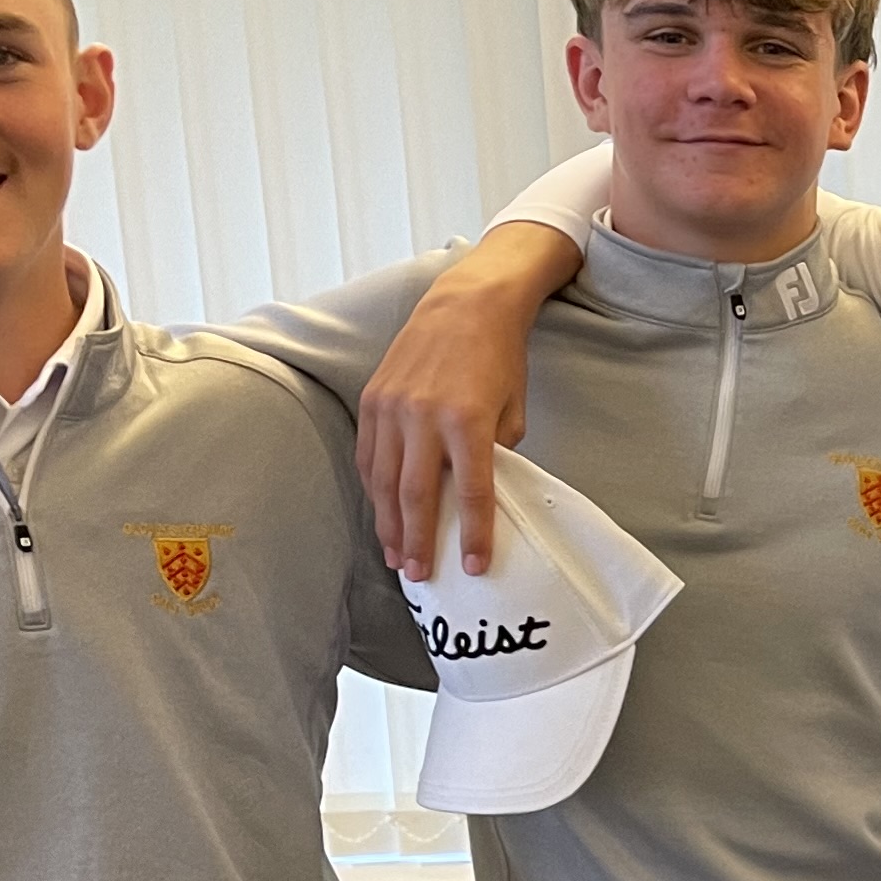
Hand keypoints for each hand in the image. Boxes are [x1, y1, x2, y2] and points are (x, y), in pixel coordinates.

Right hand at [358, 225, 572, 575]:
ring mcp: (392, 407)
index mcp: (468, 419)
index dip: (475, 534)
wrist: (466, 304)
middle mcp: (424, 415)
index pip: (473, 491)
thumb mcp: (512, 409)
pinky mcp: (373, 399)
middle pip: (417, 495)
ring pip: (384, 481)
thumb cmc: (499, 358)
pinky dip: (373, 490)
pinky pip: (369, 455)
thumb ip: (497, 454)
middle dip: (419, 541)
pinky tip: (381, 515)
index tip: (475, 568)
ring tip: (397, 557)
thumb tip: (481, 497)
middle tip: (420, 577)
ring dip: (389, 524)